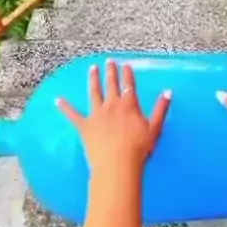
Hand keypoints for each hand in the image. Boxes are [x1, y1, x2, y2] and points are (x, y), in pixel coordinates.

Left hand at [57, 61, 171, 174]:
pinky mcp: (84, 126)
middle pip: (111, 85)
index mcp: (129, 105)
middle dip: (110, 72)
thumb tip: (168, 92)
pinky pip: (72, 114)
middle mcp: (112, 105)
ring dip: (93, 80)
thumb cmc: (139, 149)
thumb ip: (161, 109)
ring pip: (94, 93)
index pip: (129, 85)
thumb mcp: (155, 128)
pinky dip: (65, 107)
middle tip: (108, 61)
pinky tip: (58, 99)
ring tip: (92, 69)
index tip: (125, 65)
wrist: (117, 164)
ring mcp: (96, 114)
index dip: (127, 74)